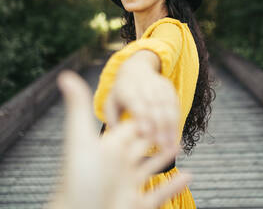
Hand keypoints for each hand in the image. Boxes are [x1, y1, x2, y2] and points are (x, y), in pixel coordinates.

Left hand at [47, 70, 190, 208]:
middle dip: (159, 133)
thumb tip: (65, 75)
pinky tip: (189, 176)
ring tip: (182, 145)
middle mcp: (118, 166)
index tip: (158, 104)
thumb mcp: (80, 138)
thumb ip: (78, 106)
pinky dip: (174, 186)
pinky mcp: (135, 206)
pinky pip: (159, 194)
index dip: (145, 116)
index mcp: (108, 149)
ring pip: (152, 168)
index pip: (131, 127)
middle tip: (174, 124)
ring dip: (167, 156)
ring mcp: (127, 186)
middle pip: (143, 145)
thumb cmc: (76, 179)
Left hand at [106, 56, 179, 148]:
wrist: (135, 69)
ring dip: (171, 126)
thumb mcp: (111, 103)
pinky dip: (177, 120)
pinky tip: (175, 135)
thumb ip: (113, 121)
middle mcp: (144, 86)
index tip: (147, 134)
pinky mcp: (168, 87)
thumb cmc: (122, 92)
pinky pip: (175, 104)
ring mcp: (158, 85)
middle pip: (155, 106)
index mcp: (127, 90)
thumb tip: (118, 137)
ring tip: (171, 144)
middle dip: (160, 126)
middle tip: (162, 145)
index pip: (137, 104)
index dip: (143, 118)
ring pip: (168, 106)